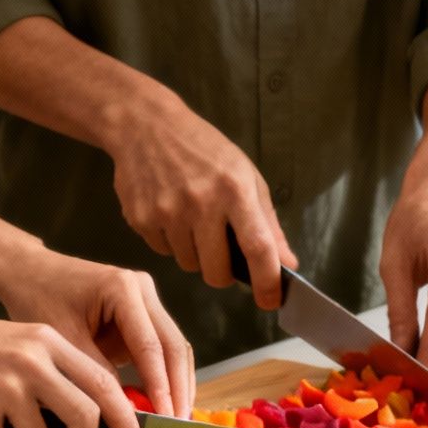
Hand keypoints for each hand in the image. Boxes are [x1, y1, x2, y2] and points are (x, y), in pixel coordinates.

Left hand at [0, 247, 196, 417]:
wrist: (29, 272)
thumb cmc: (38, 298)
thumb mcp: (63, 339)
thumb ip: (96, 372)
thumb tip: (125, 410)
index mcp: (122, 288)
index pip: (150, 345)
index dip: (159, 385)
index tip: (164, 416)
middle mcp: (143, 290)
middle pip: (173, 345)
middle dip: (178, 388)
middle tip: (177, 424)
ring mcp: (147, 301)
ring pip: (175, 348)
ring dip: (177, 384)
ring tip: (176, 418)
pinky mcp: (144, 315)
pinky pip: (162, 349)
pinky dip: (165, 376)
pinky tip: (165, 403)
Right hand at [103, 92, 294, 308]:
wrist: (145, 126)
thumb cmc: (204, 152)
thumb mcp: (246, 177)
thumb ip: (268, 224)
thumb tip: (287, 264)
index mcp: (234, 189)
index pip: (257, 247)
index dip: (267, 281)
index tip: (271, 301)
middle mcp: (200, 202)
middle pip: (218, 272)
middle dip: (225, 274)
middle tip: (224, 254)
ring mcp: (167, 211)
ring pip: (190, 265)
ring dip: (196, 254)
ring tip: (193, 218)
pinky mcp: (140, 218)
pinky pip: (164, 251)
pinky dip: (171, 241)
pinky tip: (170, 211)